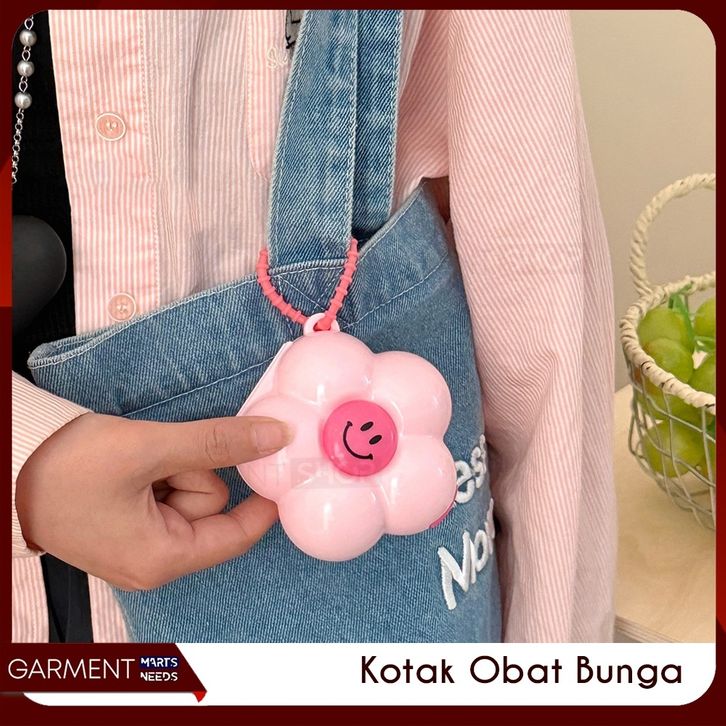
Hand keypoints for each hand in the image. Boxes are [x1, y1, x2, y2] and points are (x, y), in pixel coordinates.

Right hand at [15, 412, 292, 589]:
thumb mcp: (151, 448)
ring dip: (173, 469)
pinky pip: (169, 495)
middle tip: (154, 460)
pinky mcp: (132, 527)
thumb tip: (277, 436)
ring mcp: (142, 546)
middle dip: (193, 473)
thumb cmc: (69, 468)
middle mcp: (156, 562)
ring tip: (134, 464)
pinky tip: (130, 469)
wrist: (9, 467)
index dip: (263, 500)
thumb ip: (219, 442)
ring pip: (191, 496)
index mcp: (163, 558)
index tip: (277, 464)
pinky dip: (160, 474)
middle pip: (211, 507)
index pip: (239, 534)